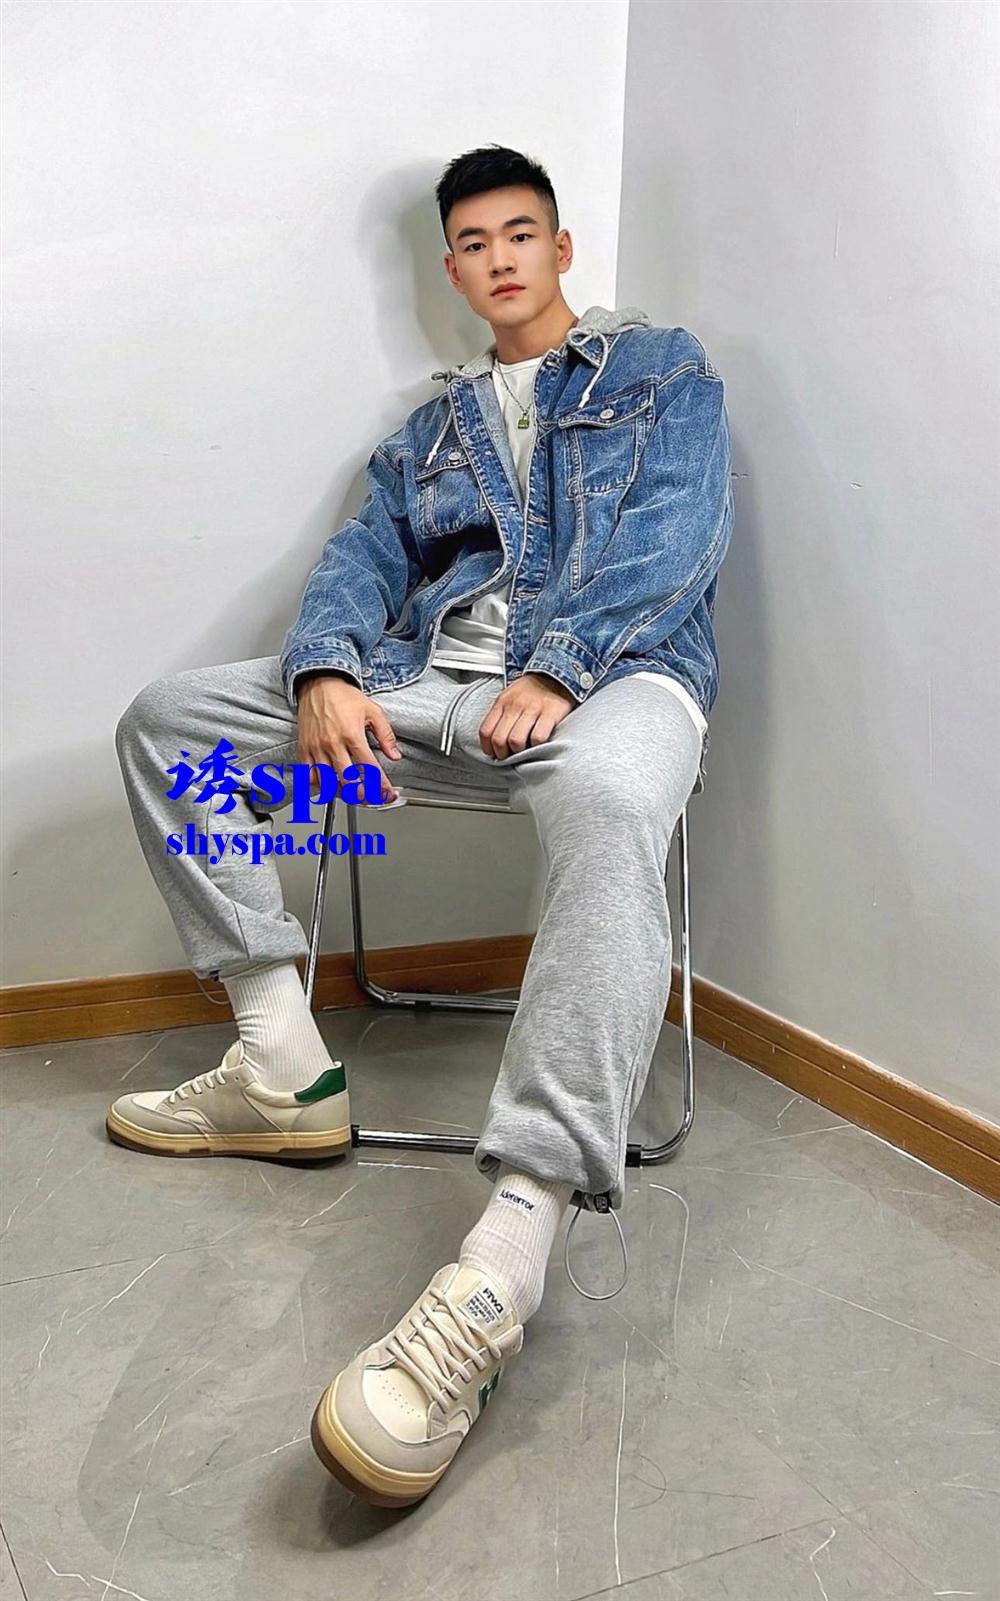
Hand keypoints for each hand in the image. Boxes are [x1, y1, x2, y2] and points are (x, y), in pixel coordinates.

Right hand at [296, 676, 400, 804]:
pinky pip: (309, 775)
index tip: (387, 793)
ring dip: (341, 793)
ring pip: (327, 782)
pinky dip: (319, 785)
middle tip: (371, 798)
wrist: (318, 683)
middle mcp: (332, 743)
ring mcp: (316, 748)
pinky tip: (329, 785)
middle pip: (347, 781)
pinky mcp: (304, 749)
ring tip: (352, 794)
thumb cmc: (343, 696)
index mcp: (351, 734)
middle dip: (362, 795)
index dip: (381, 785)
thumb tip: (395, 755)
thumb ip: (385, 735)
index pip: (369, 768)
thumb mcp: (373, 711)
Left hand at [478, 672, 575, 759]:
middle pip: (499, 739)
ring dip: (519, 752)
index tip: (493, 754)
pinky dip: (537, 746)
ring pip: (516, 741)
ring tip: (523, 752)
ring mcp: (533, 708)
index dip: (488, 748)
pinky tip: (538, 744)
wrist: (556, 675)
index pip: (486, 731)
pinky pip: (538, 737)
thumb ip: (500, 716)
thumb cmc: (532, 691)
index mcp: (502, 702)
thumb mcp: (509, 697)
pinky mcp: (551, 713)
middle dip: (503, 754)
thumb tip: (492, 741)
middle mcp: (515, 705)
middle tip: (509, 756)